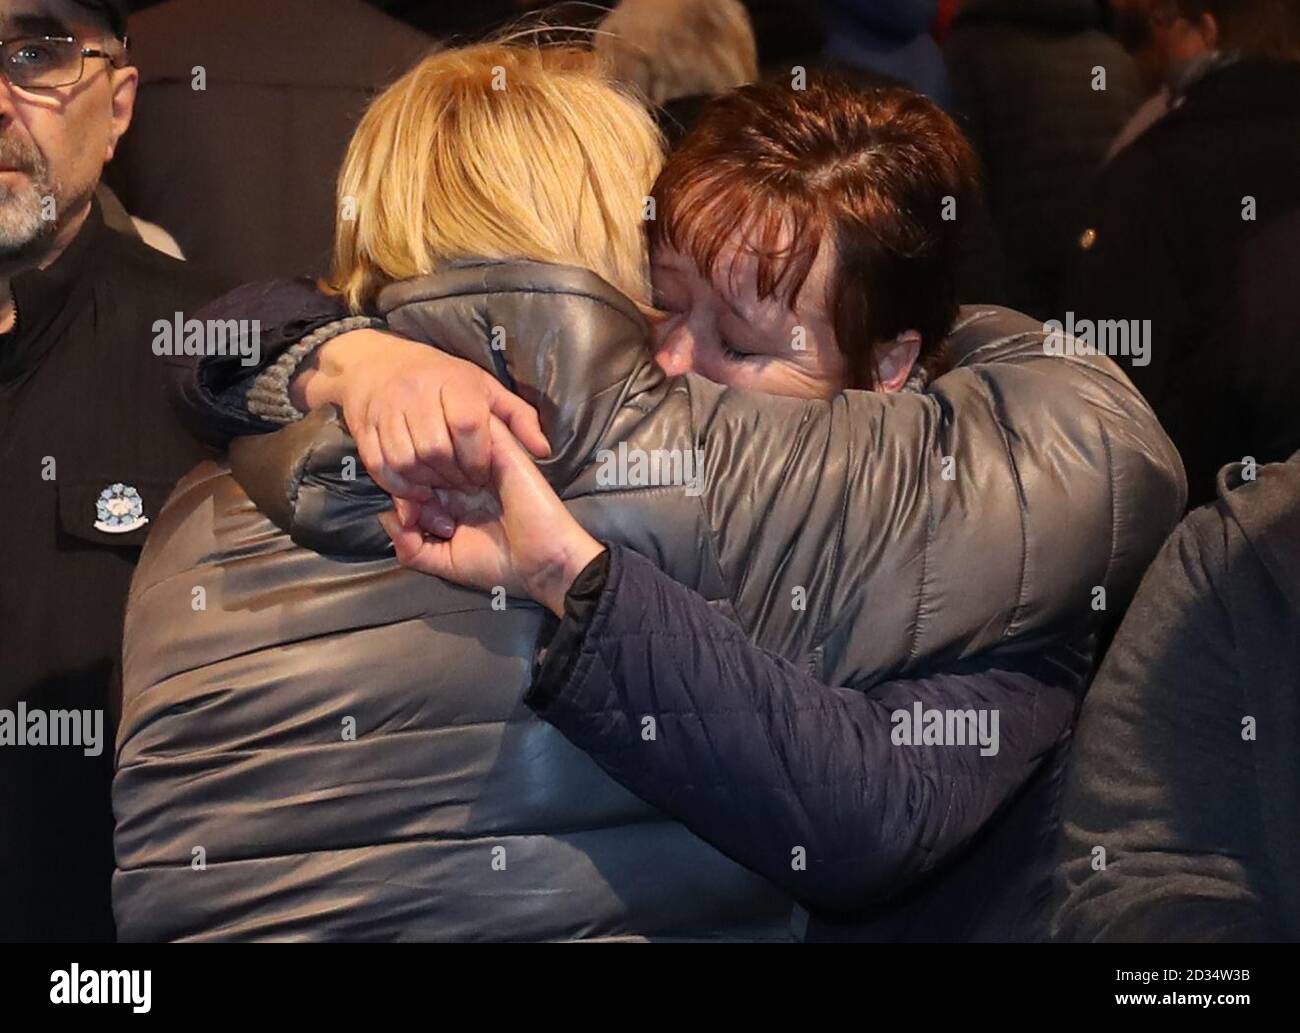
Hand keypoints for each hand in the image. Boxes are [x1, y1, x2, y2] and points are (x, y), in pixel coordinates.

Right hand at [291, 328, 549, 500]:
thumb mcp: (485, 388)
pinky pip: (381, 467)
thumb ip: (518, 418)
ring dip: (426, 484)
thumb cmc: (442, 379)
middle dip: (453, 476)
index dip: (477, 457)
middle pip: (435, 448)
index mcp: (451, 382)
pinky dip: (399, 486)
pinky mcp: (364, 429)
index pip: (466, 425)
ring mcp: (386, 411)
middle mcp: (415, 394)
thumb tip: (544, 450)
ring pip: (406, 461)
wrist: (376, 363)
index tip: (482, 473)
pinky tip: (416, 490)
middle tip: (463, 487)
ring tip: (441, 488)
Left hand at [377, 418, 603, 616]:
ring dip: (433, 465)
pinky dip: (455, 454)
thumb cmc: (499, 565)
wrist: (544, 563)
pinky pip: (470, 433)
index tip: (411, 521)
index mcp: (452, 500)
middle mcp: (464, 478)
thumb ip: (410, 546)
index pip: (413, 480)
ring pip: (442, 442)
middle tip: (423, 507)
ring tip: (441, 496)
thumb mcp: (443, 562)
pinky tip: (454, 484)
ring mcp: (481, 462)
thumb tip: (385, 518)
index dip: (402, 495)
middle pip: (423, 459)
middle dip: (415, 480)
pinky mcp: (500, 451)